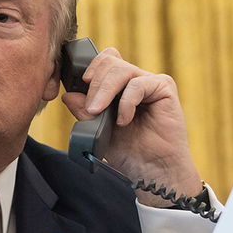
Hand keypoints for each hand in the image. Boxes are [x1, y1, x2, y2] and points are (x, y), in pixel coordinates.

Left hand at [61, 47, 200, 205]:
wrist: (152, 171)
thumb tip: (68, 95)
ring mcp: (150, 82)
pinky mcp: (164, 89)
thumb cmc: (128, 152)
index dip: (90, 67)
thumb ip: (84, 112)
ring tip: (99, 112)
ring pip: (121, 69)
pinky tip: (123, 120)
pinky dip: (126, 102)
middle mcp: (135, 79)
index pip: (104, 60)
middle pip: (109, 62)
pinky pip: (138, 84)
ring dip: (105, 91)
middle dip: (94, 84)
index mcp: (119, 86)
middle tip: (90, 108)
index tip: (79, 85)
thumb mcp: (98, 131)